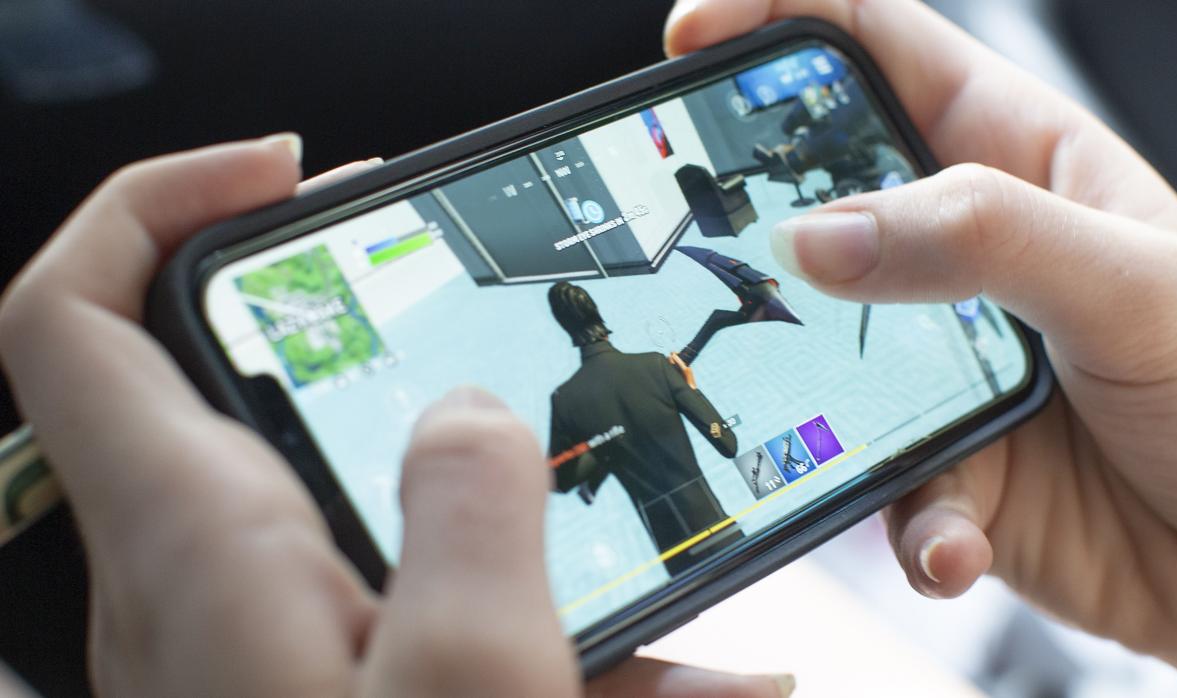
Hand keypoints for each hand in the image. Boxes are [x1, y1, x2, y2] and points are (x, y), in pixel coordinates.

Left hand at [0, 137, 790, 696]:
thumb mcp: (470, 685)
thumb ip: (476, 510)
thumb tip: (471, 414)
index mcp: (198, 544)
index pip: (84, 312)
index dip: (162, 203)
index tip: (292, 170)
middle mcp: (200, 584)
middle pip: (244, 389)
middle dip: (364, 336)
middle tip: (467, 308)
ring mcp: (257, 646)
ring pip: (360, 510)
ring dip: (493, 507)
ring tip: (617, 513)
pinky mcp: (316, 693)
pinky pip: (415, 611)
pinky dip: (524, 619)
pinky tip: (671, 667)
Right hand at [667, 0, 1176, 687]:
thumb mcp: (1135, 285)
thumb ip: (979, 238)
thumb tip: (817, 233)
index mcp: (1019, 164)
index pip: (881, 52)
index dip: (782, 20)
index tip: (693, 37)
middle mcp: (964, 258)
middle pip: (818, 201)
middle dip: (754, 221)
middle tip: (705, 245)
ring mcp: (941, 364)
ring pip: (819, 358)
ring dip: (815, 406)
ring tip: (850, 435)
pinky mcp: (941, 463)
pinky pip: (875, 484)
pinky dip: (905, 523)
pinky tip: (956, 538)